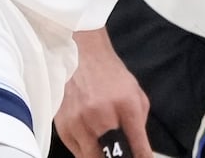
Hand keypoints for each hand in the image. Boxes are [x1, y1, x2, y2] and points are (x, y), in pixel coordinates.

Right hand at [54, 30, 153, 157]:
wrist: (84, 56)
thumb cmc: (112, 76)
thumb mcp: (135, 96)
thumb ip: (139, 126)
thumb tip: (139, 152)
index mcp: (126, 107)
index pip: (137, 148)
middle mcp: (102, 116)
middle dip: (117, 157)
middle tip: (120, 152)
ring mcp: (80, 123)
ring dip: (100, 155)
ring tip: (105, 144)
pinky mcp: (64, 127)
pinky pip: (76, 153)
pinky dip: (85, 151)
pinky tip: (91, 139)